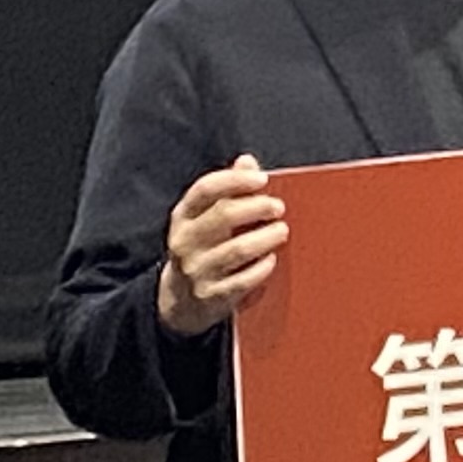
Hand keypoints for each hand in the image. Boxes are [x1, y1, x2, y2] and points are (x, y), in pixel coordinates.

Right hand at [155, 155, 286, 336]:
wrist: (181, 300)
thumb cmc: (205, 247)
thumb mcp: (206, 218)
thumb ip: (228, 190)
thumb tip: (247, 161)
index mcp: (182, 217)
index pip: (205, 189)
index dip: (235, 180)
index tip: (262, 178)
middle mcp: (185, 242)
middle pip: (224, 216)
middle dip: (257, 207)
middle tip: (278, 207)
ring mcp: (197, 270)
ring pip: (237, 249)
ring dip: (265, 238)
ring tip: (282, 231)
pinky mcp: (212, 295)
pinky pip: (243, 280)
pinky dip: (262, 268)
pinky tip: (272, 259)